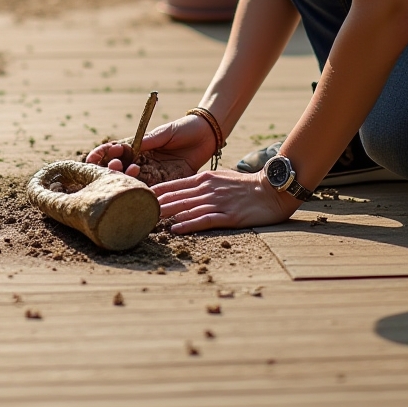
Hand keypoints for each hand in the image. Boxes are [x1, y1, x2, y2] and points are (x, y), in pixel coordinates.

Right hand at [85, 114, 217, 185]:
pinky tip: (141, 193)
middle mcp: (142, 162)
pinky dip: (146, 194)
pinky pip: (154, 192)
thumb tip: (128, 146)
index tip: (92, 158)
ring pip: (134, 182)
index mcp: (138, 147)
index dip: (101, 156)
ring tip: (130, 172)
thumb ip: (148, 140)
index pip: (114, 153)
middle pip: (120, 170)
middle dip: (112, 169)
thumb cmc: (184, 128)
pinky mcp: (168, 183)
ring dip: (128, 180)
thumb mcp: (164, 132)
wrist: (208, 135)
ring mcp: (154, 174)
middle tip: (114, 166)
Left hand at [153, 166, 297, 232]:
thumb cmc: (247, 186)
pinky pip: (203, 220)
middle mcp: (208, 188)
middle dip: (155, 205)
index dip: (155, 192)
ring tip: (148, 221)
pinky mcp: (228, 215)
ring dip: (166, 215)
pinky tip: (175, 229)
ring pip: (185, 208)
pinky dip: (187, 224)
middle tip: (136, 211)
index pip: (173, 185)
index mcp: (205, 178)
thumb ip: (204, 184)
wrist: (272, 190)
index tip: (139, 198)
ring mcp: (217, 202)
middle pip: (175, 197)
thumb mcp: (222, 178)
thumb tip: (186, 193)